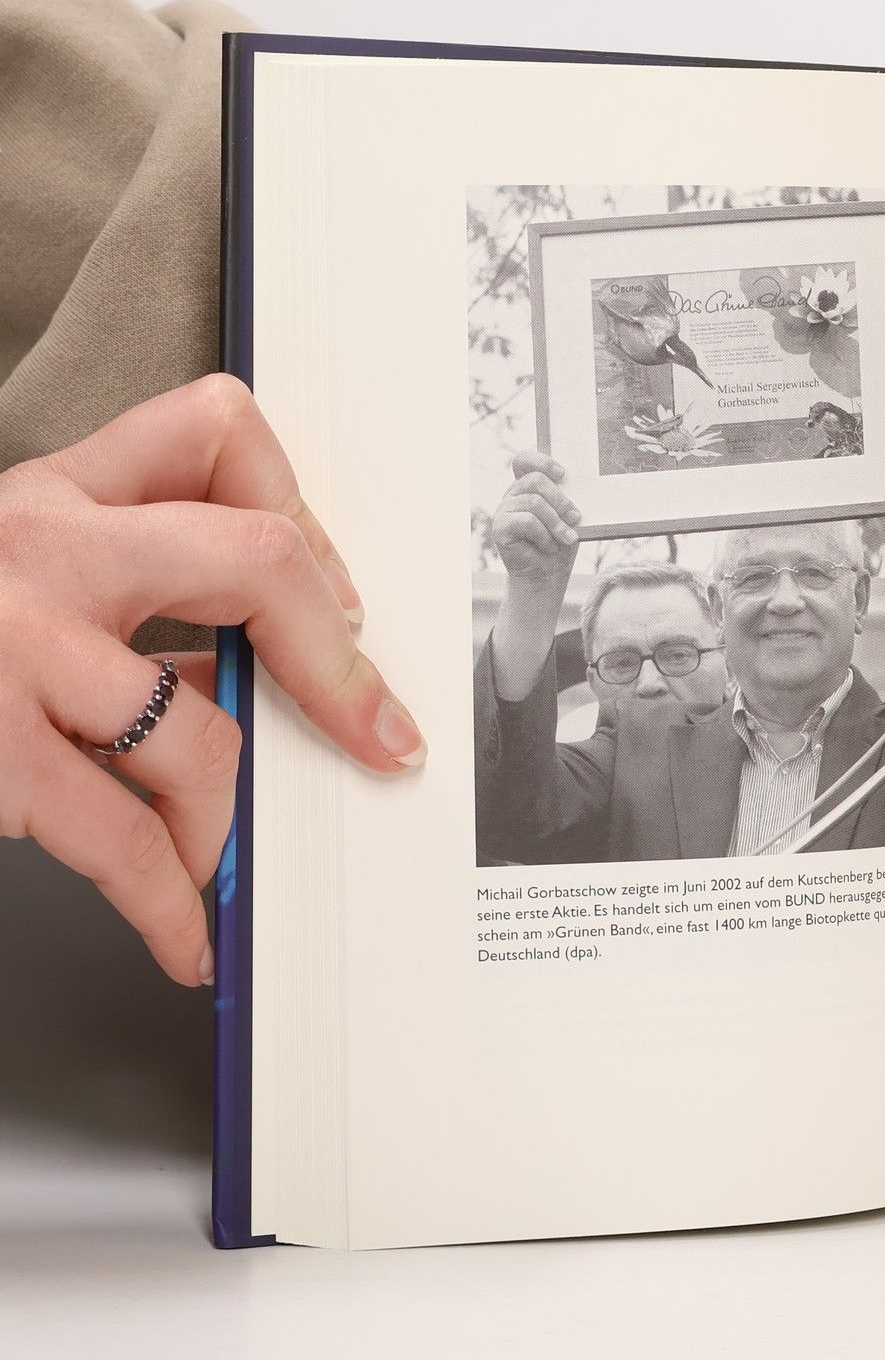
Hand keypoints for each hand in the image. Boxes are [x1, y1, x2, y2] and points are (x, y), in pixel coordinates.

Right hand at [0, 375, 421, 986]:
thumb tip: (242, 668)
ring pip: (200, 729)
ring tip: (224, 860)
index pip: (216, 430)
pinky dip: (170, 899)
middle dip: (335, 664)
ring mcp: (11, 646)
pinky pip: (119, 836)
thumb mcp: (5, 575)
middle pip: (259, 559)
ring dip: (228, 817)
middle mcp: (38, 549)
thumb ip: (113, 588)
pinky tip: (185, 929)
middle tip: (372, 728)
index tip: (332, 590)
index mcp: (50, 496)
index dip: (299, 505)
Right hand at [491, 450, 581, 589]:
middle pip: (535, 480)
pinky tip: (549, 546)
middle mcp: (513, 494)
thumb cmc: (560, 541)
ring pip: (534, 502)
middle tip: (576, 517)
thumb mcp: (569, 516)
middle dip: (561, 499)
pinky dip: (544, 535)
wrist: (548, 573)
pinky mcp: (500, 527)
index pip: (524, 460)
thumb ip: (568, 498)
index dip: (541, 460)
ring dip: (556, 523)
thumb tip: (581, 486)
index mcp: (528, 486)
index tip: (562, 473)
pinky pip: (527, 521)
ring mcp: (504, 509)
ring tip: (568, 538)